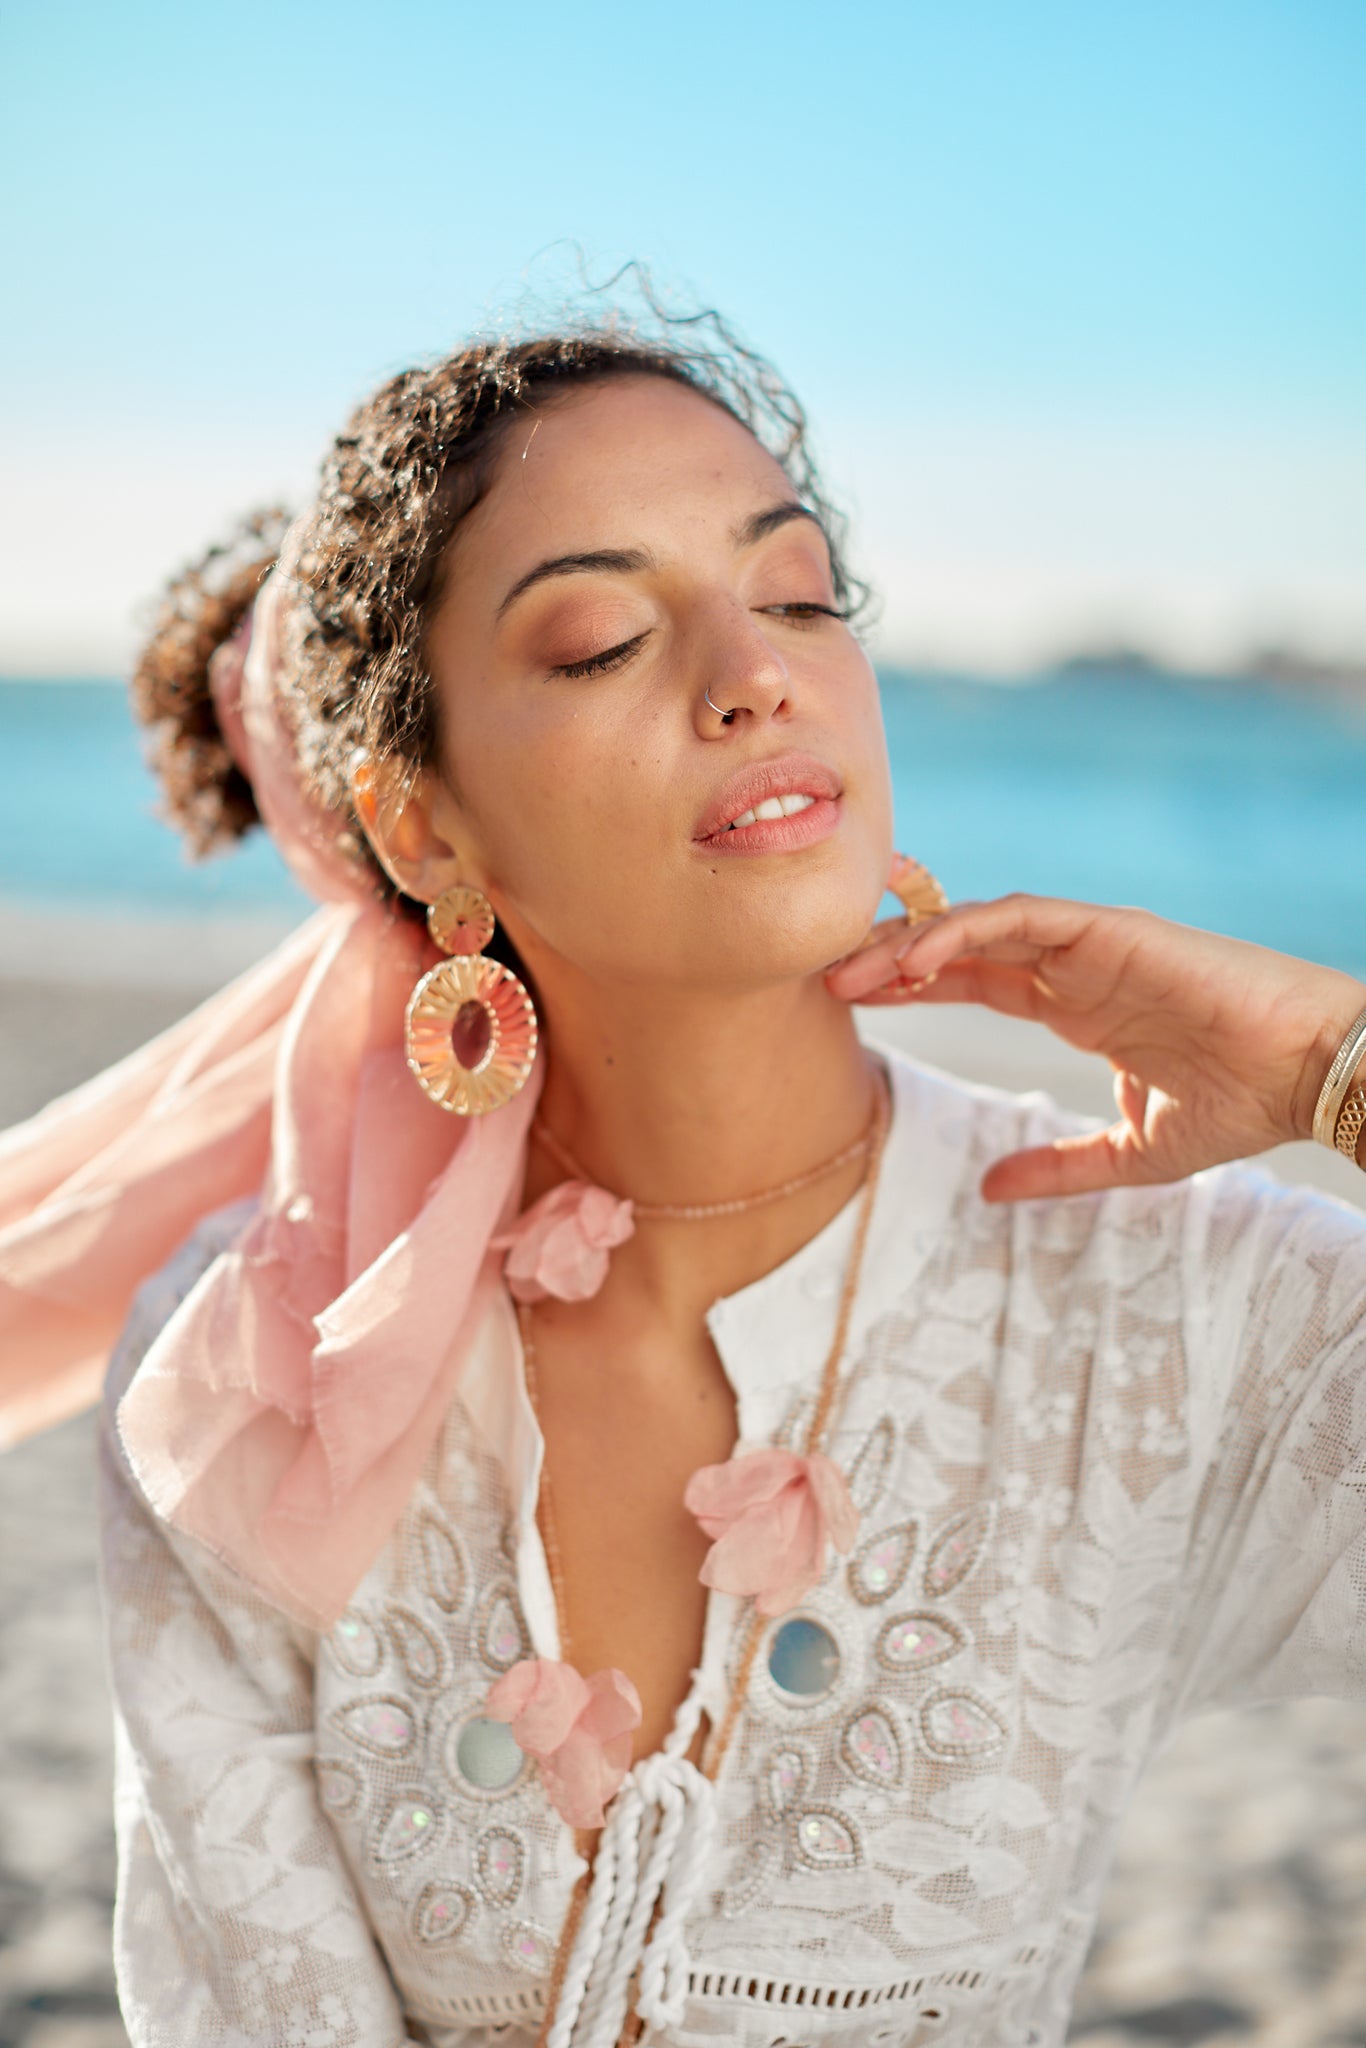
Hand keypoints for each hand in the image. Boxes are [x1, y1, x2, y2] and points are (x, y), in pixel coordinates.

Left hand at [824, 894, 1365, 1201]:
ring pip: (980, 924)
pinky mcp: (1113, 928)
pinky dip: (967, 928)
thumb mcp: (1130, 1151)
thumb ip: (1058, 1167)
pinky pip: (1023, 916)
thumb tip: (989, 1192)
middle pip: (960, 947)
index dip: (911, 986)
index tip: (850, 1003)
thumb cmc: (1239, 1106)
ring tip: (854, 969)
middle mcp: (1074, 967)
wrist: (1307, 1078)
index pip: (972, 981)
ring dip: (913, 941)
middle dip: (891, 959)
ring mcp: (1092, 942)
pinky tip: (919, 956)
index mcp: (1075, 1006)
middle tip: (825, 978)